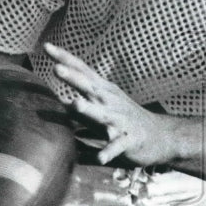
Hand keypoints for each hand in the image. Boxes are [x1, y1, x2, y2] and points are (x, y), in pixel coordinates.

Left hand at [45, 43, 177, 167]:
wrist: (159, 136)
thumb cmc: (124, 119)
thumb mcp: (103, 107)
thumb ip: (80, 103)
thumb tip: (55, 101)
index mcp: (103, 91)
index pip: (83, 70)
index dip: (65, 58)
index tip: (46, 46)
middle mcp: (110, 102)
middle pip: (90, 87)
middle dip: (74, 78)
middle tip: (56, 69)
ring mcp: (120, 120)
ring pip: (102, 114)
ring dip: (89, 109)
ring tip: (75, 104)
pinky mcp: (128, 140)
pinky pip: (116, 146)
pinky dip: (108, 151)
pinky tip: (99, 158)